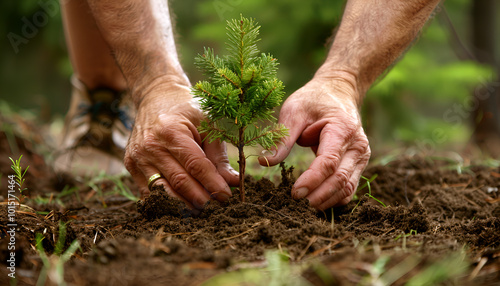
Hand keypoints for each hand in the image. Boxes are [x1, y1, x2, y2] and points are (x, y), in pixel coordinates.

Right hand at [124, 76, 238, 209]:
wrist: (155, 97)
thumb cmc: (186, 110)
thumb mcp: (207, 123)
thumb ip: (218, 155)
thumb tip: (233, 182)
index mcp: (172, 131)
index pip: (196, 165)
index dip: (212, 184)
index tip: (226, 196)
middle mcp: (151, 146)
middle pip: (179, 182)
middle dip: (201, 199)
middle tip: (217, 208)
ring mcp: (138, 158)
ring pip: (163, 192)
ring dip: (184, 206)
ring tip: (202, 211)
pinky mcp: (131, 166)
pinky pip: (149, 193)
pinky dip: (166, 203)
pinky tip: (182, 207)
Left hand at [260, 72, 370, 209]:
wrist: (339, 91)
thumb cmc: (314, 100)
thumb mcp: (294, 111)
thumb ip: (282, 138)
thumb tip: (264, 163)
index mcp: (342, 129)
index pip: (329, 162)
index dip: (312, 180)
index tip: (295, 193)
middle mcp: (358, 146)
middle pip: (341, 179)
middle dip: (319, 196)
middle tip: (296, 205)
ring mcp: (361, 157)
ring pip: (348, 188)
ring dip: (327, 201)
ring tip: (304, 208)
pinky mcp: (358, 164)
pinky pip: (349, 187)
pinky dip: (334, 198)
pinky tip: (316, 202)